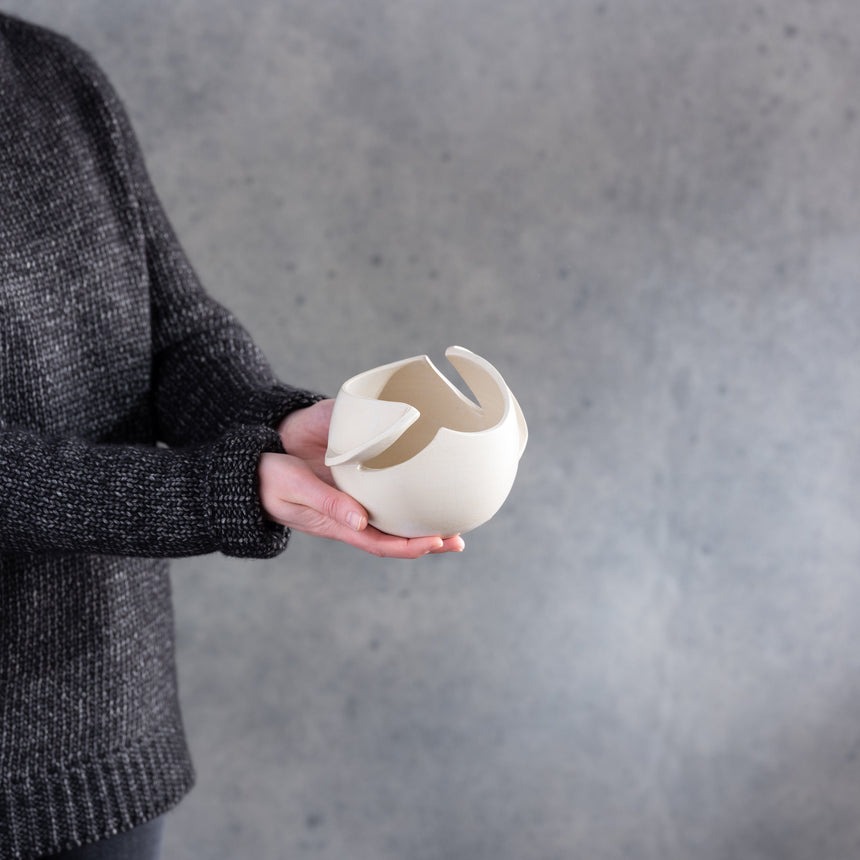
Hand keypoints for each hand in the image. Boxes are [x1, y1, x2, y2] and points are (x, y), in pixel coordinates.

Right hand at [258, 400, 464, 558]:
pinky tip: (420, 500)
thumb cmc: (268, 479)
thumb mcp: (295, 487)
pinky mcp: (348, 494)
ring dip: (420, 527)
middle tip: (459, 538)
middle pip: (393, 540)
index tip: (439, 541)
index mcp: (336, 525)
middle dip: (426, 542)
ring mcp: (349, 510)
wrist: (247, 473)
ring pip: (390, 525)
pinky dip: (404, 507)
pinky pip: (382, 508)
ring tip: (451, 524)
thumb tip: (361, 521)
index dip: (411, 546)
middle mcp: (348, 521)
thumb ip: (327, 503)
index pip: (381, 544)